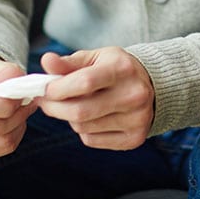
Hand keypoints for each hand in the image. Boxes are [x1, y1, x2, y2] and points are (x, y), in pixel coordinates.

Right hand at [0, 57, 37, 158]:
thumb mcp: (1, 66)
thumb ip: (10, 72)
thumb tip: (15, 85)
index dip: (6, 105)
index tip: (21, 98)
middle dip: (17, 118)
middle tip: (27, 107)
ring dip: (16, 130)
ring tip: (20, 115)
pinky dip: (11, 140)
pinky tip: (12, 126)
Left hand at [38, 46, 155, 149]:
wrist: (155, 85)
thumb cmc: (117, 69)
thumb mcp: (96, 58)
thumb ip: (69, 62)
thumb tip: (46, 61)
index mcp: (123, 69)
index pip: (84, 82)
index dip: (57, 89)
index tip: (44, 89)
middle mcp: (133, 95)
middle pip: (80, 111)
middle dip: (54, 108)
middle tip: (46, 102)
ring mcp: (136, 119)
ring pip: (83, 127)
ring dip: (69, 119)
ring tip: (73, 106)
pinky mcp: (135, 138)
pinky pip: (92, 140)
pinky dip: (83, 131)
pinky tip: (91, 118)